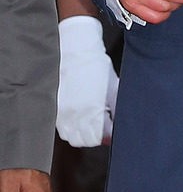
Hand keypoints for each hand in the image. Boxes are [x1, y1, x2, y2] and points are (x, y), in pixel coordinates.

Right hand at [57, 16, 114, 145]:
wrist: (75, 51)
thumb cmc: (96, 67)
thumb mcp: (114, 88)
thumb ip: (117, 109)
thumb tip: (118, 126)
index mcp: (93, 111)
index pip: (102, 137)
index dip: (110, 135)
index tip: (112, 129)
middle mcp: (76, 115)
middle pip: (87, 141)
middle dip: (97, 137)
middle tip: (103, 127)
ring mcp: (63, 113)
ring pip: (73, 138)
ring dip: (83, 135)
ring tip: (91, 123)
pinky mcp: (55, 108)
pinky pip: (62, 128)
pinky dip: (71, 128)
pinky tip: (79, 118)